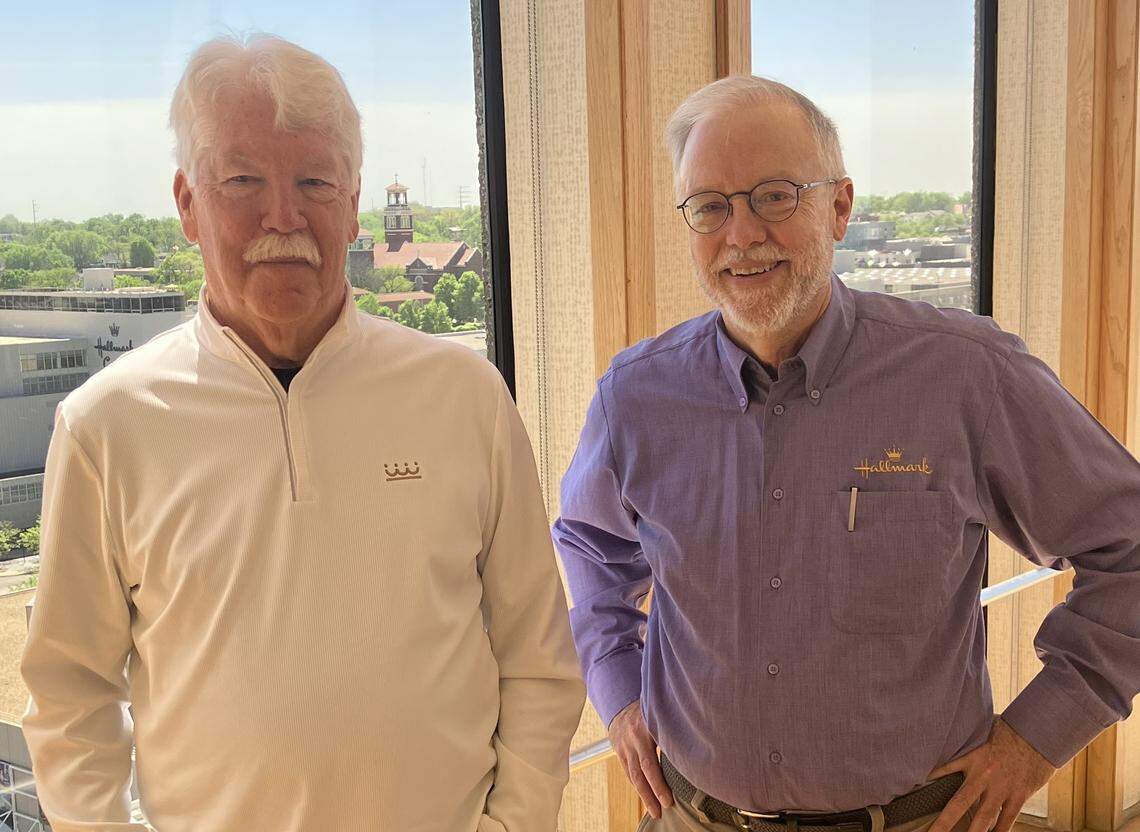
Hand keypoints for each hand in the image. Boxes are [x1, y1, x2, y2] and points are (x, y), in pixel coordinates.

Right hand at [608, 698, 673, 818]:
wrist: (619, 704)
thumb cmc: (651, 709)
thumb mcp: (661, 713)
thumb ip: (672, 727)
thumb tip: (696, 745)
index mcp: (648, 725)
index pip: (655, 757)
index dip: (662, 779)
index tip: (672, 795)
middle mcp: (634, 737)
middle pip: (644, 769)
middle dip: (655, 791)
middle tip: (666, 807)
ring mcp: (624, 746)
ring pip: (634, 775)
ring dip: (645, 795)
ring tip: (656, 811)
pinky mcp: (619, 752)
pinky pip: (628, 773)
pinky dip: (637, 786)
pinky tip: (646, 797)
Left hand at [926, 718, 1056, 831]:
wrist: (1039, 734)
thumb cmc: (1010, 730)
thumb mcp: (983, 730)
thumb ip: (969, 741)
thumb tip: (957, 735)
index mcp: (972, 758)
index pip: (944, 770)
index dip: (930, 780)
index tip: (915, 791)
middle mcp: (983, 776)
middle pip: (959, 804)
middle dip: (944, 822)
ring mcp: (1001, 789)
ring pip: (983, 818)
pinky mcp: (1019, 796)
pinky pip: (1007, 819)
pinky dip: (999, 831)